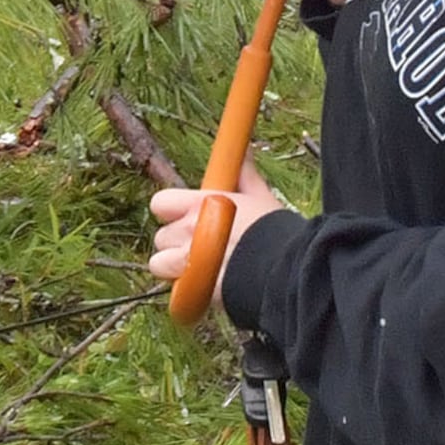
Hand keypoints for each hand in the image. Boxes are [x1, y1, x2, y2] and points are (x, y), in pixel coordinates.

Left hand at [148, 162, 284, 297]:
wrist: (284, 271)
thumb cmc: (274, 232)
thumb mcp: (260, 198)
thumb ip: (244, 176)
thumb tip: (245, 150)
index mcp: (201, 204)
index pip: (160, 203)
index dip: (171, 212)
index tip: (186, 217)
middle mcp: (189, 229)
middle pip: (162, 236)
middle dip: (177, 243)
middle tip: (202, 248)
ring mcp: (187, 260)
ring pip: (160, 264)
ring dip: (176, 269)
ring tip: (202, 272)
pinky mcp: (190, 289)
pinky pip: (175, 292)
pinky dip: (185, 294)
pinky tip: (204, 291)